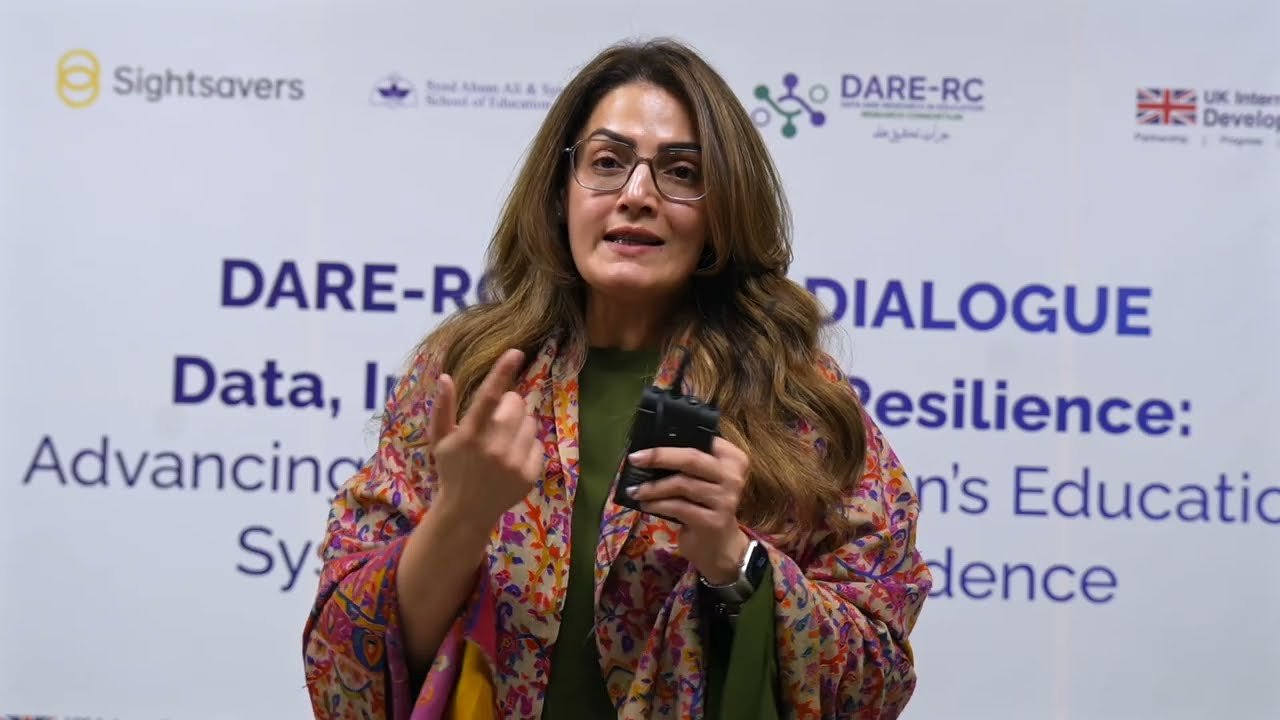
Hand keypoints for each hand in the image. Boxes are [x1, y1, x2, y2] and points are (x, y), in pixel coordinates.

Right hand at [429, 349, 542, 529]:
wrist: (466, 511)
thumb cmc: (452, 469)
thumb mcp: (439, 439)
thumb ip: (442, 408)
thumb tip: (445, 377)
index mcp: (470, 435)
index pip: (488, 397)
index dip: (502, 372)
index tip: (515, 352)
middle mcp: (493, 448)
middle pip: (517, 405)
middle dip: (510, 405)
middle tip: (497, 419)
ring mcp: (513, 463)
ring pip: (530, 422)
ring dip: (520, 425)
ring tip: (503, 441)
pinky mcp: (529, 474)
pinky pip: (538, 443)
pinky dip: (528, 445)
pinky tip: (512, 457)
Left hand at [625, 437, 751, 584]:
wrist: (720, 546)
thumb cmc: (706, 505)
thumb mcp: (702, 480)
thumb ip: (687, 464)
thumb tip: (650, 451)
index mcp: (733, 459)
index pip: (703, 440)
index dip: (674, 438)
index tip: (648, 441)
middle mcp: (732, 477)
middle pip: (692, 458)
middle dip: (659, 456)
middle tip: (635, 459)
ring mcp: (725, 500)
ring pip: (681, 484)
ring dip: (653, 487)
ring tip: (635, 490)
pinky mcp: (712, 521)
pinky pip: (678, 507)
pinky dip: (657, 504)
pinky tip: (645, 505)